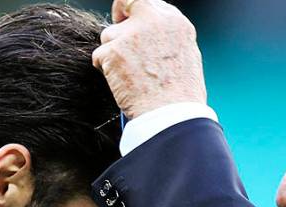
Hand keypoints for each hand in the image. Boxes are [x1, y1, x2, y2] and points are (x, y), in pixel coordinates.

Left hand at [93, 0, 206, 119]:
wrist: (172, 116)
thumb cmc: (181, 97)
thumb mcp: (185, 56)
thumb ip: (166, 39)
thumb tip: (148, 37)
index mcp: (176, 22)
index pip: (147, 2)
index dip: (134, 11)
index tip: (127, 20)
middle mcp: (153, 21)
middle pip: (125, 5)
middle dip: (118, 21)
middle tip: (117, 41)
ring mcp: (131, 35)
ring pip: (109, 35)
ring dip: (113, 53)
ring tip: (129, 77)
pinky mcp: (113, 51)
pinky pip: (99, 56)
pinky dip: (105, 70)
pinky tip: (121, 84)